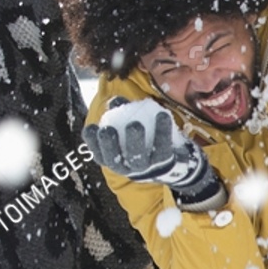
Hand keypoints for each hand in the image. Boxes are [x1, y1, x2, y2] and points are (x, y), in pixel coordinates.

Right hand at [83, 98, 224, 208]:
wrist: (175, 163)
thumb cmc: (145, 143)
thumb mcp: (129, 130)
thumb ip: (121, 114)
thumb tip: (115, 101)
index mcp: (115, 160)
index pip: (99, 153)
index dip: (93, 143)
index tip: (91, 128)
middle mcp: (128, 167)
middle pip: (115, 159)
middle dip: (110, 145)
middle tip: (108, 130)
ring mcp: (147, 167)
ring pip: (138, 157)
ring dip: (135, 140)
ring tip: (135, 124)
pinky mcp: (165, 162)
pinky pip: (163, 147)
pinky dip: (162, 131)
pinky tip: (162, 115)